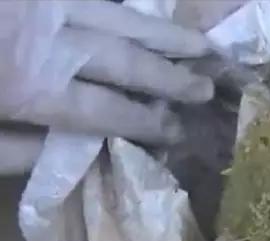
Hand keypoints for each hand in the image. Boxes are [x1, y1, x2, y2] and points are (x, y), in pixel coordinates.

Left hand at [0, 0, 217, 174]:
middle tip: (207, 88)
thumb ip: (17, 150)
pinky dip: (123, 10)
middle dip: (169, 76)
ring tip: (201, 44)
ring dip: (162, 34)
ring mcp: (38, 1)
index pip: (106, 109)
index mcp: (27, 85)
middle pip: (122, 58)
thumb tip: (85, 153)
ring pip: (115, 14)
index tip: (180, 133)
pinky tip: (144, 20)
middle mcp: (46, 37)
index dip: (147, 123)